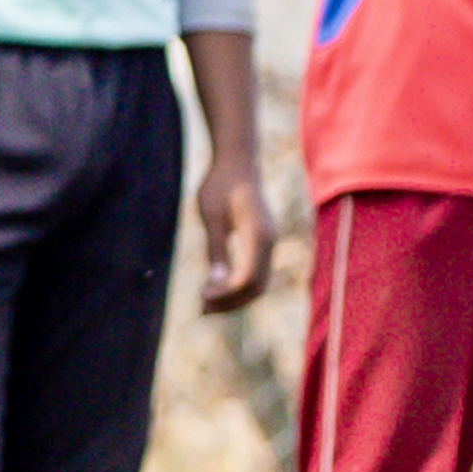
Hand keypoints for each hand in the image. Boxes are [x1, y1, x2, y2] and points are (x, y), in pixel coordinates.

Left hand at [192, 149, 272, 311]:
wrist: (238, 161)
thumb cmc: (220, 184)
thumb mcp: (211, 216)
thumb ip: (215, 248)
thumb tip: (217, 281)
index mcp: (258, 234)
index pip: (246, 279)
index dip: (225, 294)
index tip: (201, 298)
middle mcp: (270, 241)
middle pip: (256, 286)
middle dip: (230, 302)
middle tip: (202, 310)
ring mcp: (271, 242)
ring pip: (260, 283)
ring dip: (236, 297)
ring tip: (207, 304)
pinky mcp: (265, 241)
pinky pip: (258, 272)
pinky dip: (240, 286)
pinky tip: (218, 287)